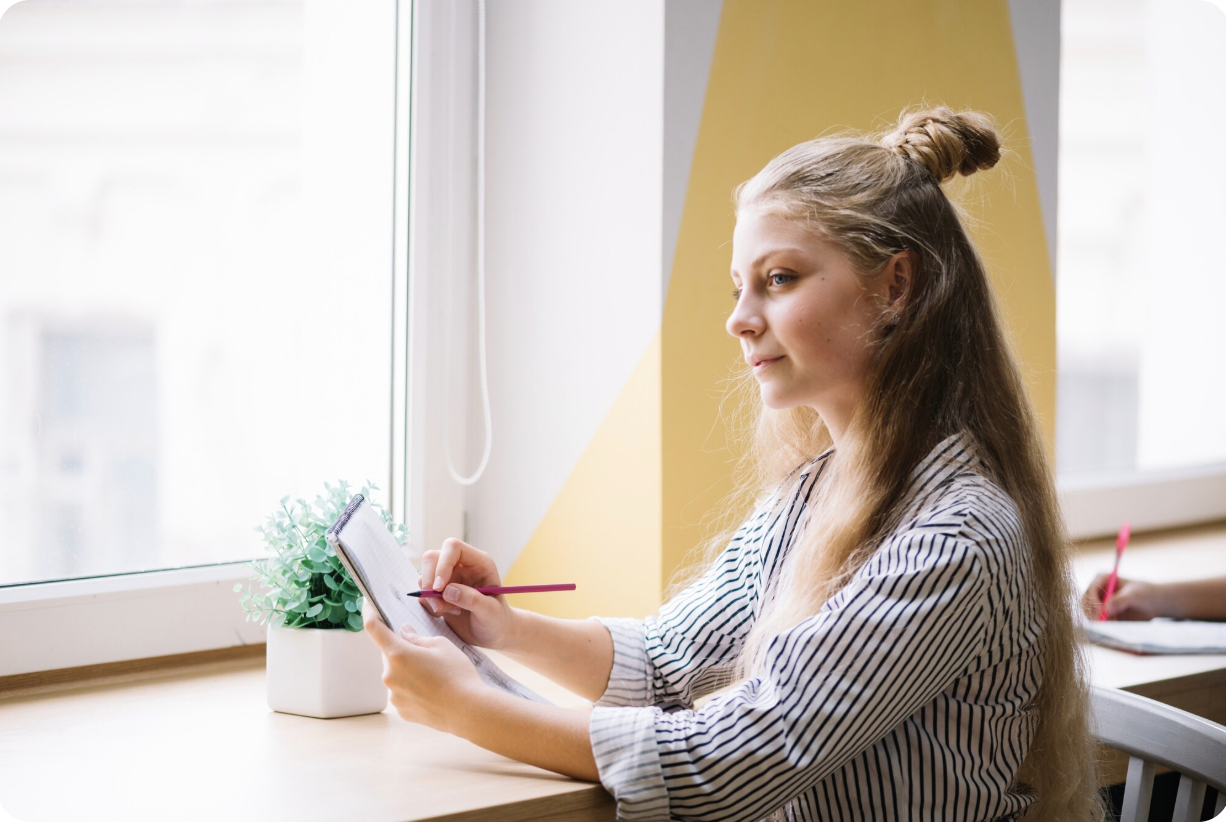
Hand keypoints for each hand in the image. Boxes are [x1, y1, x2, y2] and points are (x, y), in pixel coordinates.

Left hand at [363, 615, 488, 732]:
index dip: (369, 613)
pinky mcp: (401, 710)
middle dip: (401, 649)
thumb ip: (418, 638)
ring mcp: (394, 695)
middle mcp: (390, 675)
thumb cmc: (457, 674)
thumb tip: (404, 633)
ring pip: (396, 674)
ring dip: (407, 669)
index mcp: (398, 654)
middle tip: (425, 652)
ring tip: (434, 675)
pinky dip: (412, 687)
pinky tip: (432, 689)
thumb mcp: (441, 645)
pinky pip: (402, 691)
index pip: (374, 628)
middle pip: (389, 654)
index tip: (368, 605)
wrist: (468, 709)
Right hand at [418, 538, 517, 649]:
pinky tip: (446, 613)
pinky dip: (428, 603)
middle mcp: (461, 565)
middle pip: (433, 557)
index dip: (442, 564)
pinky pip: (424, 590)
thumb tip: (447, 590)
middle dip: (429, 580)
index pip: (453, 547)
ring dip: (429, 595)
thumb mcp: (490, 612)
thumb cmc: (497, 620)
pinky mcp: (439, 590)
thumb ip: (472, 600)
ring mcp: (449, 577)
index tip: (439, 588)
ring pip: (425, 574)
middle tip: (437, 604)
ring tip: (447, 611)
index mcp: (478, 562)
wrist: (493, 633)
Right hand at [1083, 574, 1171, 620]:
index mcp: (1102, 579)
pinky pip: (1097, 620)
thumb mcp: (1135, 596)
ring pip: (1089, 613)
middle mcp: (1097, 590)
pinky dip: (1103, 624)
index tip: (1100, 613)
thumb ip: (1121, 600)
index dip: (1092, 602)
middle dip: (1091, 613)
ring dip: (1097, 620)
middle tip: (1101, 623)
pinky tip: (1114, 624)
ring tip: (1113, 622)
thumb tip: (1106, 609)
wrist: (1154, 603)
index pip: (1090, 590)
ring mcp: (1099, 602)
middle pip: (1086, 602)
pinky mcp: (1103, 613)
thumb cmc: (1145, 594)